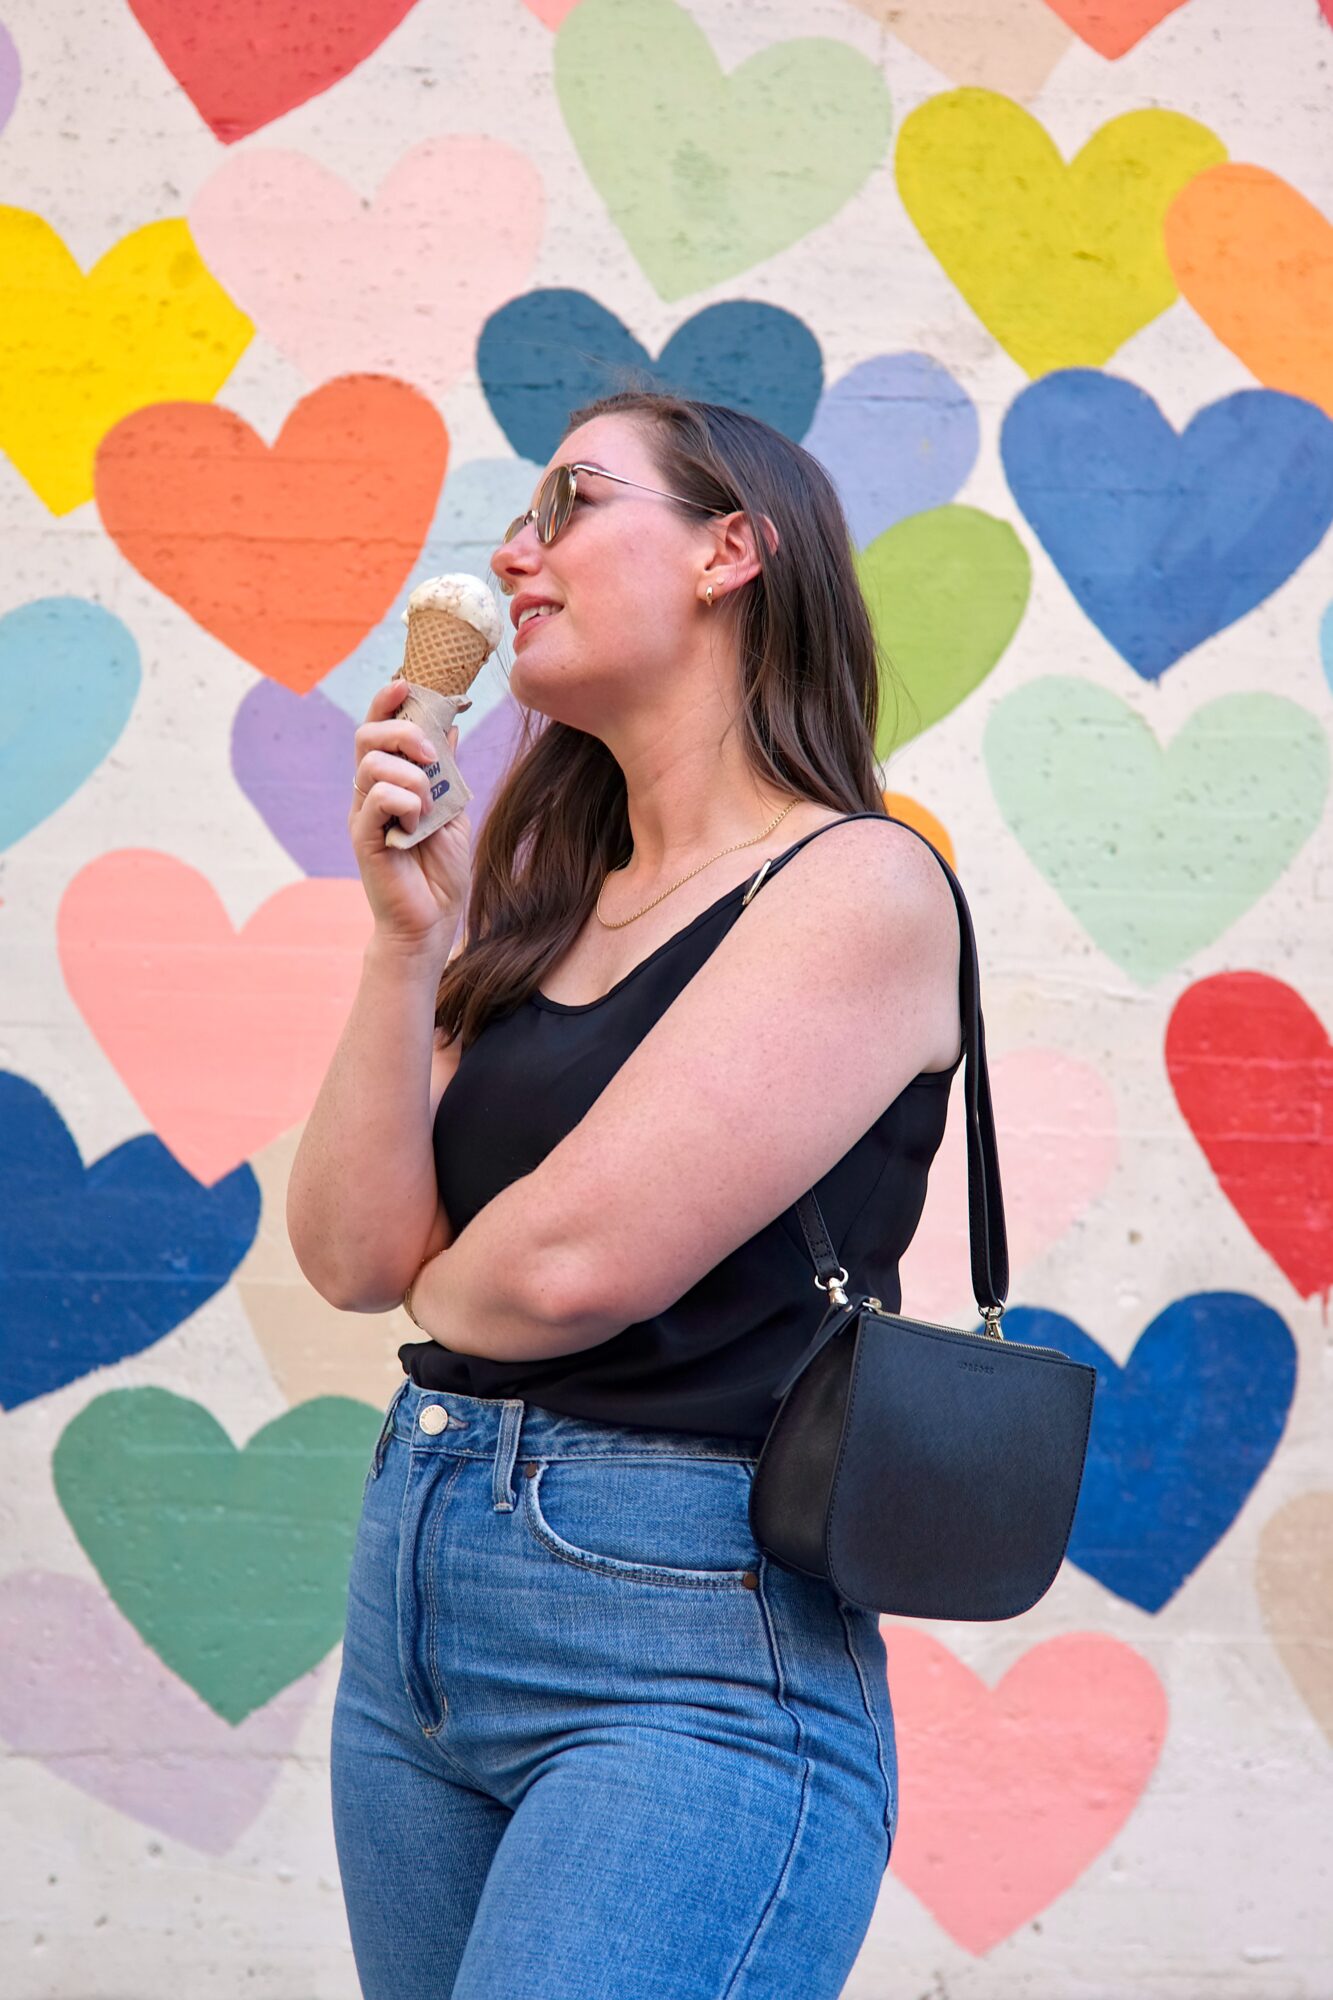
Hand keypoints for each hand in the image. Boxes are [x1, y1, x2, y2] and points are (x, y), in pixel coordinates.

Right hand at [349, 679, 471, 952]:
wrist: (432, 920)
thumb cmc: (440, 869)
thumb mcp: (453, 809)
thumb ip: (446, 770)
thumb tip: (450, 724)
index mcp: (391, 780)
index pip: (379, 727)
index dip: (388, 699)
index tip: (408, 681)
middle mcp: (370, 792)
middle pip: (366, 735)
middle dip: (402, 730)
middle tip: (431, 753)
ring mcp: (364, 814)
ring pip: (372, 764)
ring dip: (411, 776)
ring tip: (429, 804)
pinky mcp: (363, 838)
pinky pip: (376, 799)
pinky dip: (405, 803)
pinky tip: (417, 826)